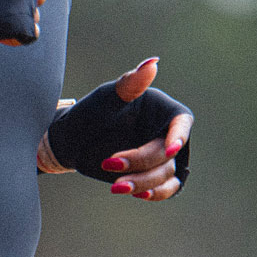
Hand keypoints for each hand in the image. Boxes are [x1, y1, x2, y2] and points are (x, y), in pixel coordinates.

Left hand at [43, 57, 193, 200]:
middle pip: (168, 153)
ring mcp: (163, 156)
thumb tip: (152, 63)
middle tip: (108, 163)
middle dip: (140, 162)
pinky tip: (137, 193)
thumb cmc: (90, 113)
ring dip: (142, 182)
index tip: (169, 149)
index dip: (179, 136)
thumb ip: (130, 84)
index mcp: (162, 109)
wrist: (74, 142)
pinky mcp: (155, 176)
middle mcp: (167, 132)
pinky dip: (155, 193)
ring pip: (166, 174)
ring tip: (116, 186)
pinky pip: (167, 189)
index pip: (182, 122)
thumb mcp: (106, 99)